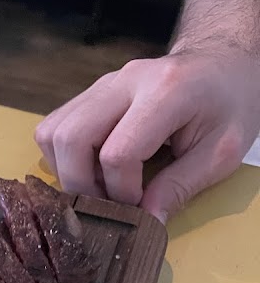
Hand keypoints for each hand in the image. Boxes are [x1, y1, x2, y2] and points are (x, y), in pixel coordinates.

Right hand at [34, 46, 259, 222]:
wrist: (223, 60)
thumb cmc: (231, 103)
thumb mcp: (222, 151)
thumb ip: (182, 187)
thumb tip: (147, 222)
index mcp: (165, 92)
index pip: (117, 153)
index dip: (121, 191)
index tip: (139, 205)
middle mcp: (126, 81)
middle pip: (70, 138)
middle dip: (80, 184)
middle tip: (106, 204)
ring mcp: (103, 83)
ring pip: (52, 132)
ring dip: (66, 170)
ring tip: (99, 185)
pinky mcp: (91, 92)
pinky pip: (55, 127)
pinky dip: (64, 157)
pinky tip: (92, 168)